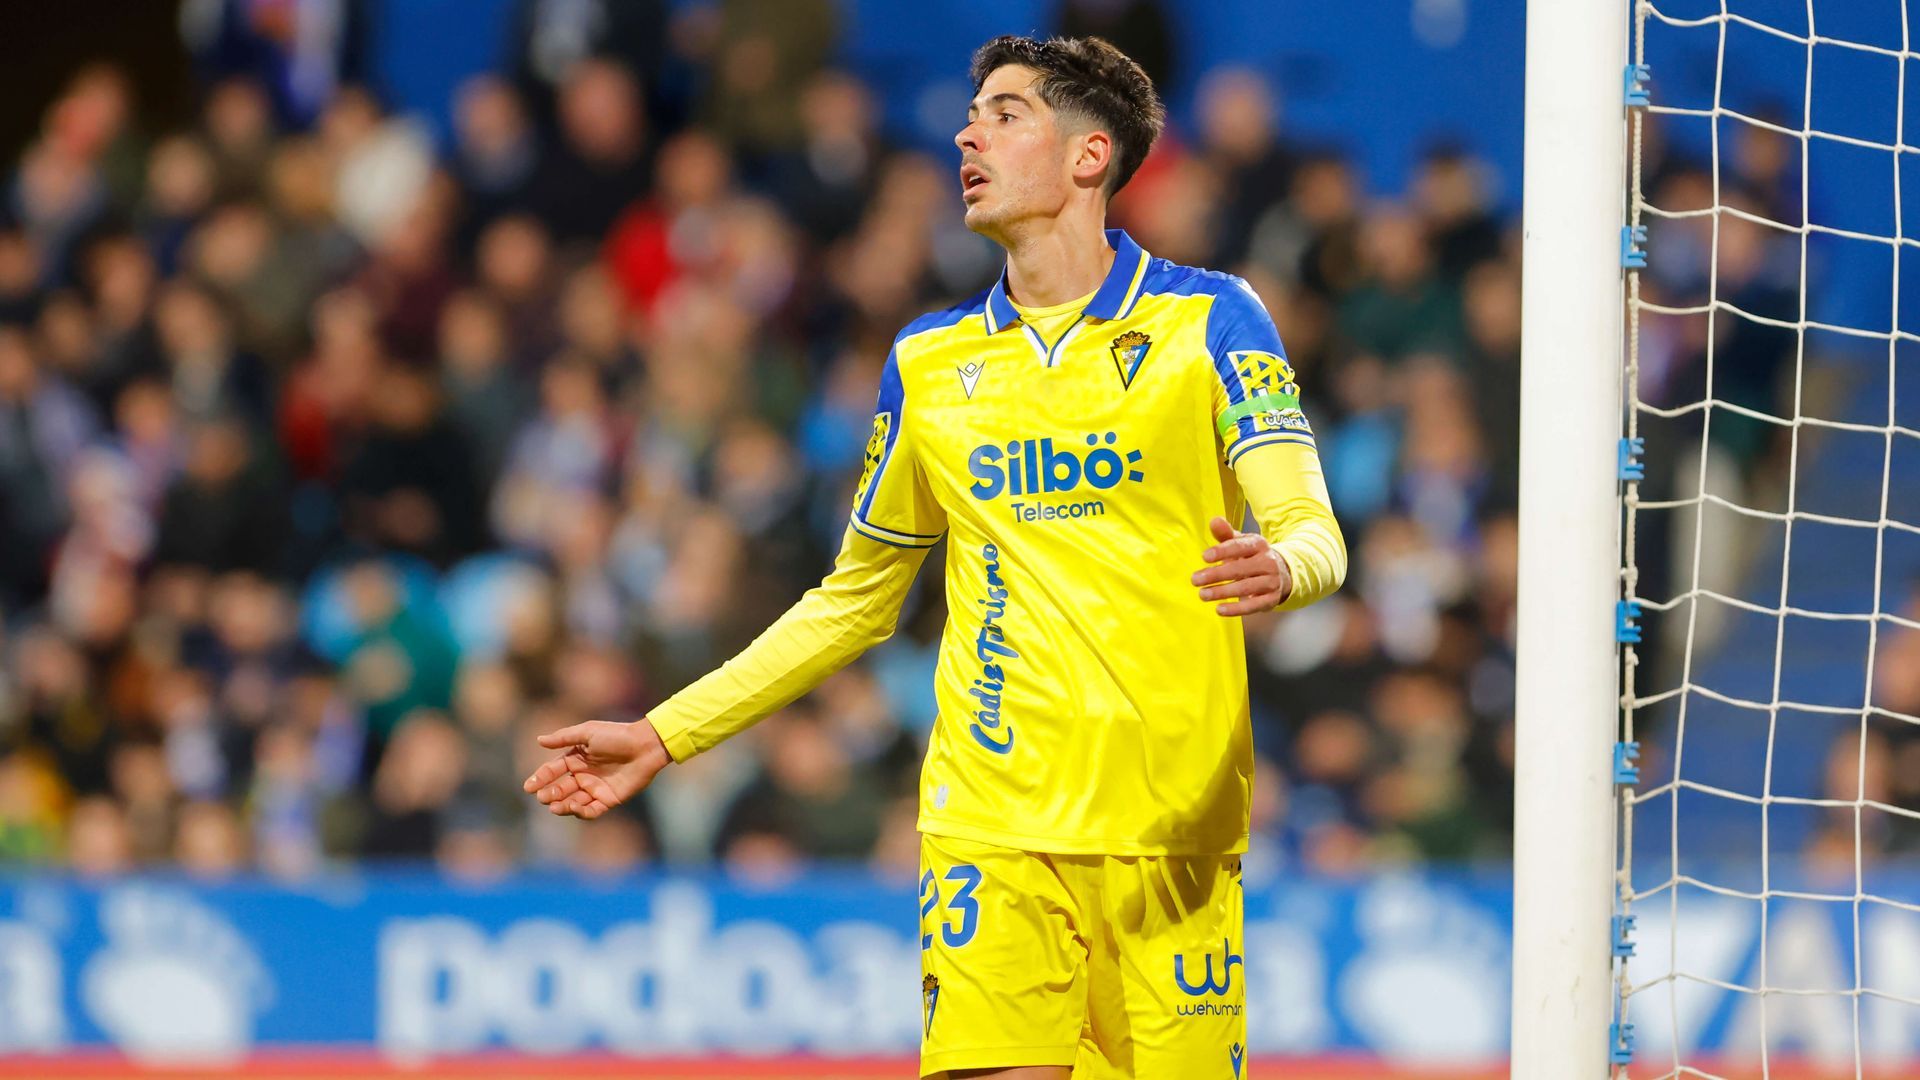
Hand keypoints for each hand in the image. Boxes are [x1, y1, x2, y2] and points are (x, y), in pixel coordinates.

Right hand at [522, 718, 671, 818]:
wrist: (645, 746)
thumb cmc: (617, 735)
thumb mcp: (588, 732)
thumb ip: (563, 738)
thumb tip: (539, 740)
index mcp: (576, 759)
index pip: (553, 771)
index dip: (540, 778)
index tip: (529, 786)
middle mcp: (584, 775)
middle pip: (561, 788)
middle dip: (550, 794)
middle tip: (543, 797)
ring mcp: (596, 788)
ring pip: (573, 802)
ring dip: (562, 805)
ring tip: (554, 806)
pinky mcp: (608, 799)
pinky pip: (591, 811)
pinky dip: (580, 812)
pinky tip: (573, 807)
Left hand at [1191, 515, 1293, 616]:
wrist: (1282, 573)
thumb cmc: (1252, 557)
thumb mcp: (1241, 543)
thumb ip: (1225, 534)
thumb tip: (1214, 520)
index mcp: (1258, 545)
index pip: (1240, 547)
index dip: (1222, 551)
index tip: (1204, 557)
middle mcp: (1268, 562)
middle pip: (1240, 569)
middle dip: (1216, 575)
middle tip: (1195, 579)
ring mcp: (1271, 581)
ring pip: (1245, 587)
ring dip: (1222, 592)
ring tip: (1203, 594)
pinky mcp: (1272, 599)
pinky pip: (1253, 605)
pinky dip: (1236, 609)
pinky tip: (1219, 609)